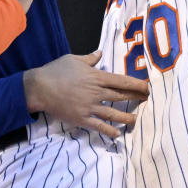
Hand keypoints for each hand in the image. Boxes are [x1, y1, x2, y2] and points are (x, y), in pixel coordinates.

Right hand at [23, 51, 148, 137]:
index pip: (122, 81)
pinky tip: (117, 134)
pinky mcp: (82, 119)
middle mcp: (96, 93)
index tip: (147, 86)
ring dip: (127, 117)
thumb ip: (90, 58)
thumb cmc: (56, 71)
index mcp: (96, 77)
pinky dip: (110, 131)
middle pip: (121, 96)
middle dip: (136, 98)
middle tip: (146, 99)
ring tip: (136, 119)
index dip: (136, 84)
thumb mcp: (73, 59)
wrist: (40, 88)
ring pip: (114, 114)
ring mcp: (90, 107)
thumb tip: (100, 53)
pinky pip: (100, 126)